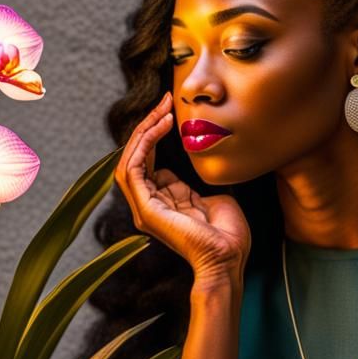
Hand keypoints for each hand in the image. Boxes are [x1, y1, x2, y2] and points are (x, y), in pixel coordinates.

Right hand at [114, 91, 251, 282]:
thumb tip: (184, 168)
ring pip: (129, 159)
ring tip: (161, 111)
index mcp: (162, 200)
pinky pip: (133, 169)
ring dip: (143, 131)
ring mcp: (144, 207)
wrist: (229, 257)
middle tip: (164, 101)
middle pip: (135, 156)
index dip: (155, 133)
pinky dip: (144, 144)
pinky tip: (160, 127)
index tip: (170, 109)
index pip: (147, 159)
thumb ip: (192, 183)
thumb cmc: (226, 234)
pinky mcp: (145, 208)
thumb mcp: (208, 197)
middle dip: (147, 125)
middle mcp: (148, 203)